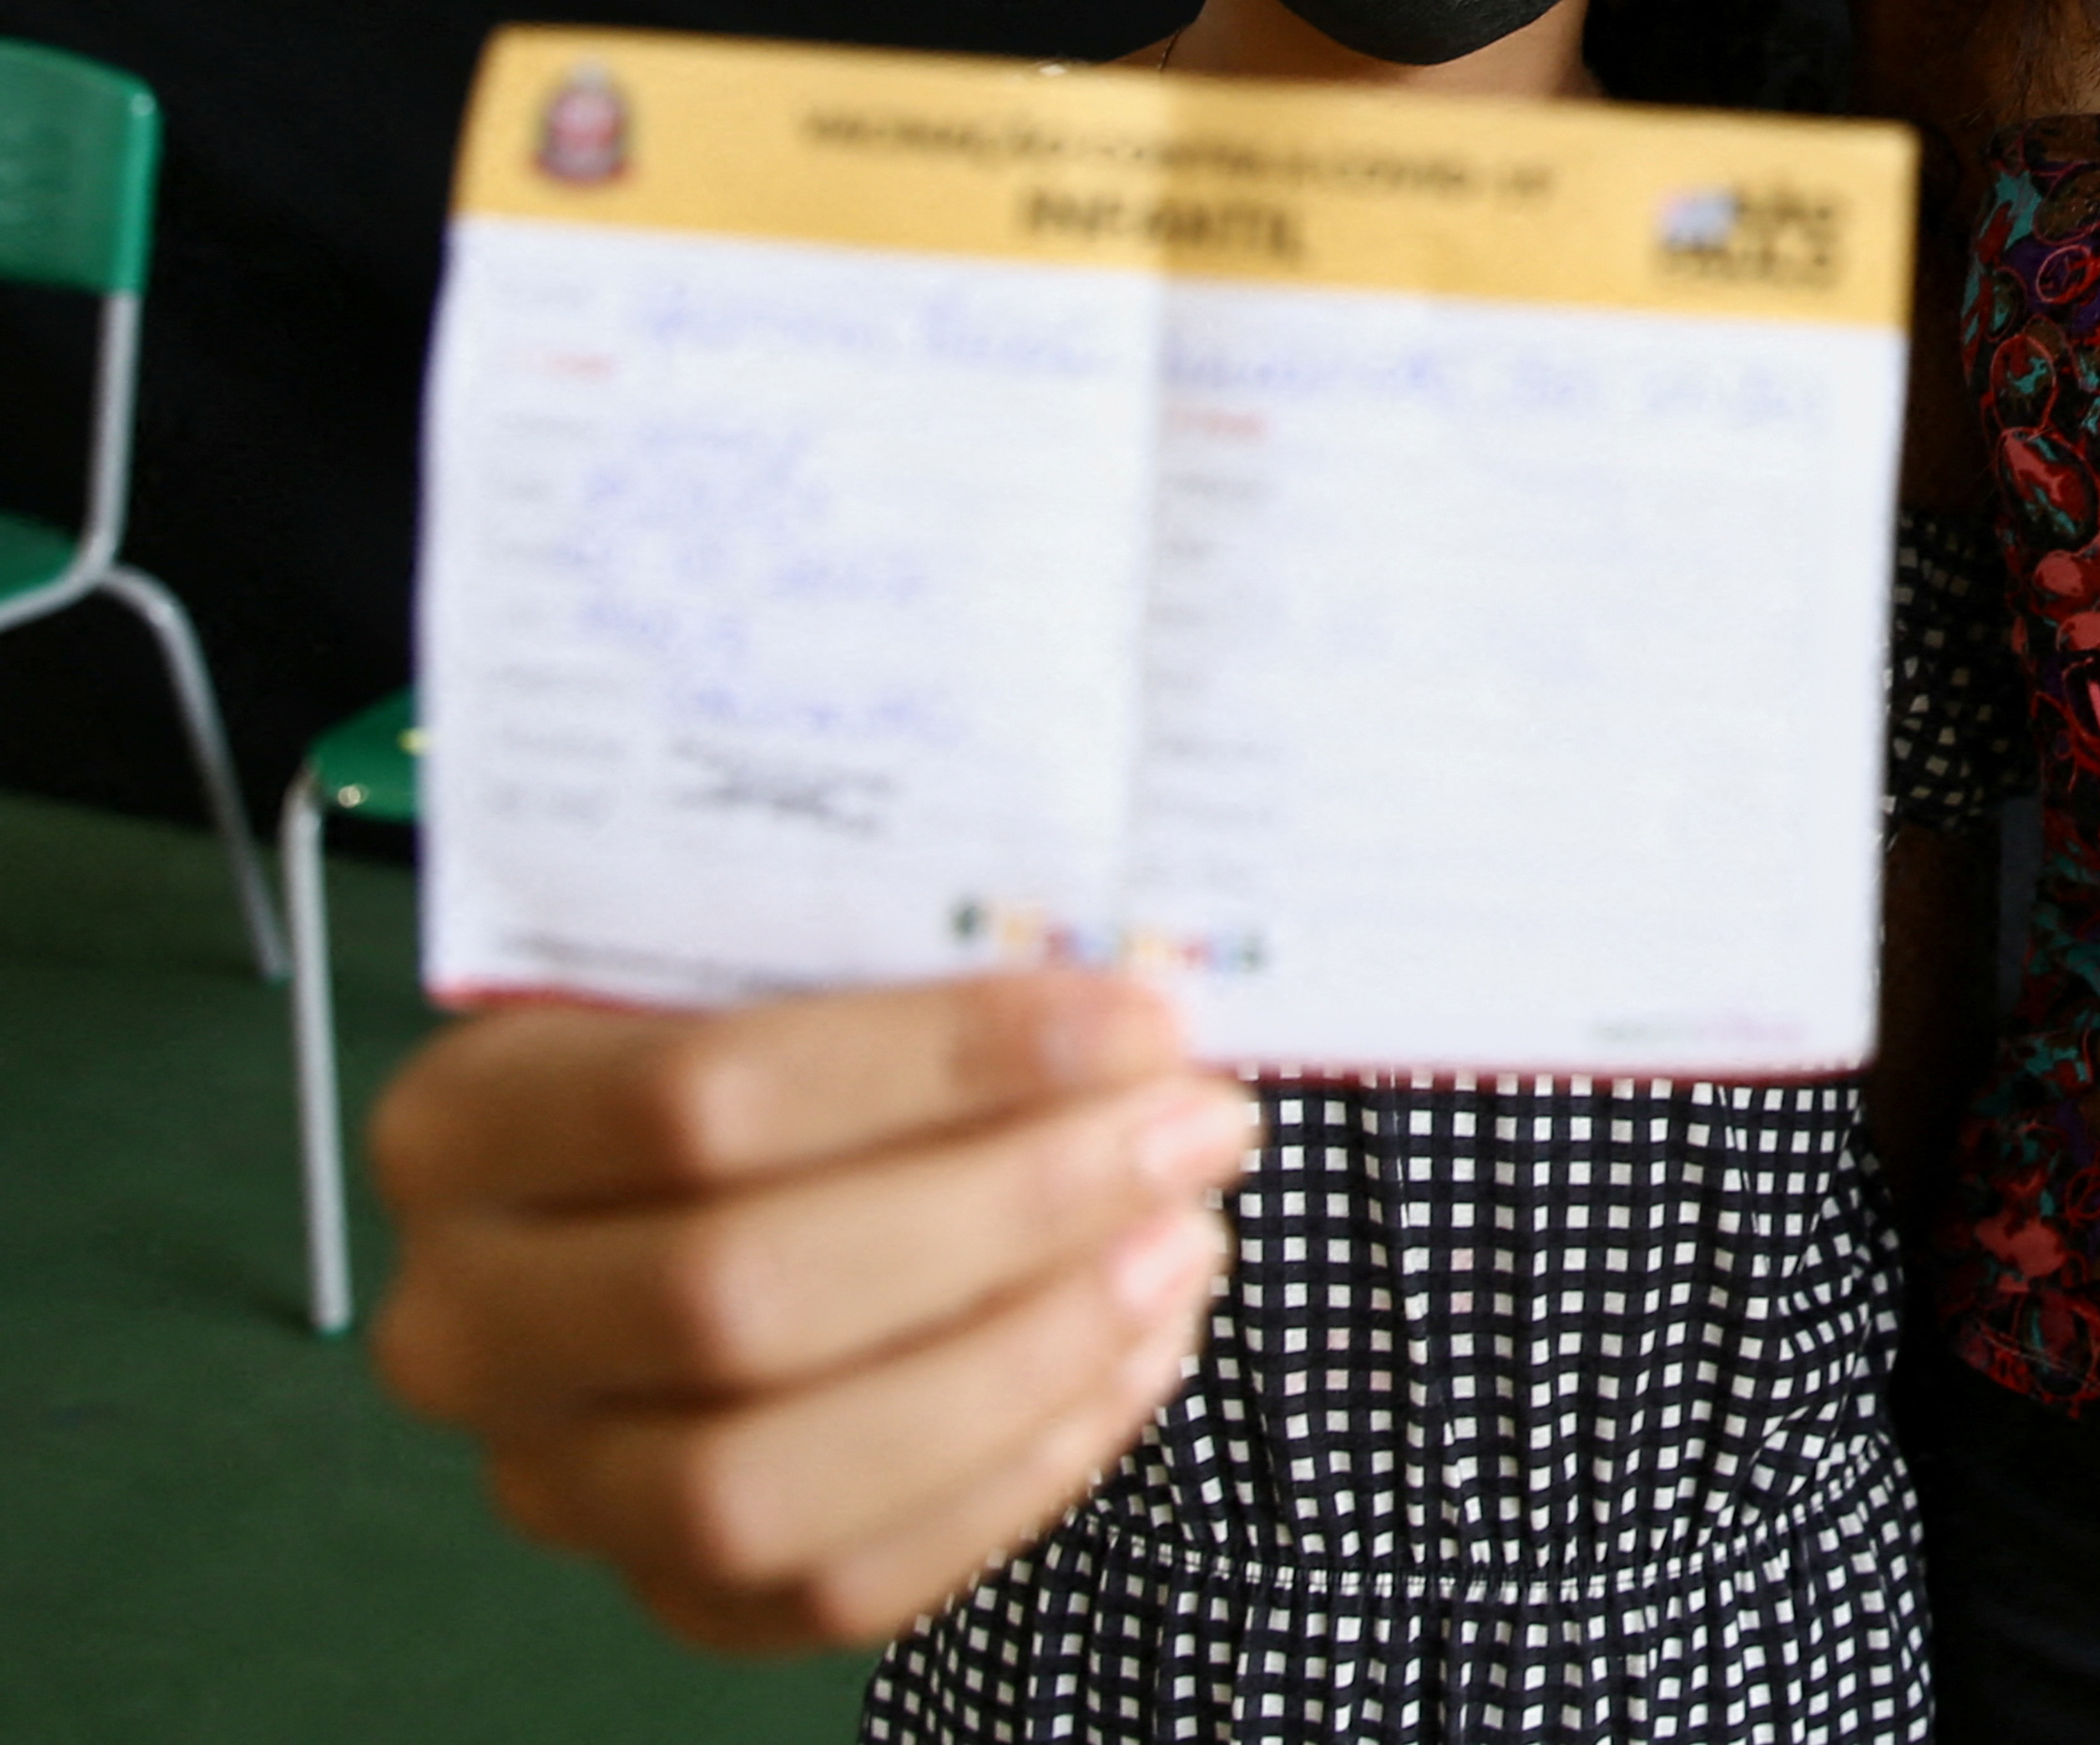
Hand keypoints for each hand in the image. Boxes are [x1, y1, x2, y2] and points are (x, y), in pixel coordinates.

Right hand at [370, 974, 1256, 1650]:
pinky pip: (843, 1583)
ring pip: (769, 1479)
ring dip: (1023, 1358)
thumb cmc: (779, 1052)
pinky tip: (1137, 1351)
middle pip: (737, 1295)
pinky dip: (1021, 1470)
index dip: (940, 1062)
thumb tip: (1129, 985)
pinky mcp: (669, 1588)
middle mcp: (469, 1320)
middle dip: (1008, 1210)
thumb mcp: (789, 962)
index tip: (1137, 1021)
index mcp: (462, 1126)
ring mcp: (555, 1474)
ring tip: (1178, 1245)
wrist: (727, 1188)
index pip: (694, 1098)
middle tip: (1188, 1131)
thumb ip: (906, 962)